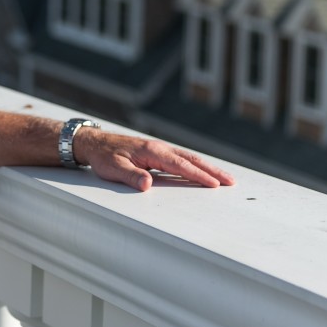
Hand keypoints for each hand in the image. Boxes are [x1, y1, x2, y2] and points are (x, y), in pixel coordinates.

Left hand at [73, 129, 235, 191]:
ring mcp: (159, 149)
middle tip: (231, 181)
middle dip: (212, 171)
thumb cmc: (103, 157)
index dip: (198, 175)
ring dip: (207, 167)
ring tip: (224, 177)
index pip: (180, 165)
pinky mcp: (157, 152)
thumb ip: (131, 176)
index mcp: (152, 151)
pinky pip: (181, 158)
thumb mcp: (113, 169)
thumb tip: (147, 184)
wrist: (94, 142)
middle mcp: (159, 148)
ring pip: (189, 158)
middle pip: (191, 159)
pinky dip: (196, 165)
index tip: (215, 184)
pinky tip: (203, 171)